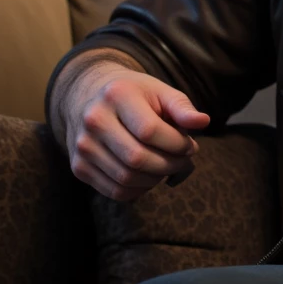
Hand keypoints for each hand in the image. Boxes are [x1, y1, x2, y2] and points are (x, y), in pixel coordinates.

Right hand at [65, 61, 210, 201]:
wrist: (89, 99)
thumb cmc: (135, 96)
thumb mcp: (160, 92)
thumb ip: (182, 107)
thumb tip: (203, 121)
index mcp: (116, 95)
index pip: (150, 131)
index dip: (177, 144)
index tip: (189, 145)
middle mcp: (94, 120)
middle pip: (137, 158)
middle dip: (169, 165)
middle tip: (182, 160)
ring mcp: (82, 146)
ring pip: (127, 179)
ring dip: (156, 179)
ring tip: (166, 166)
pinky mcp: (79, 167)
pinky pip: (115, 191)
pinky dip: (139, 190)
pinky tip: (148, 176)